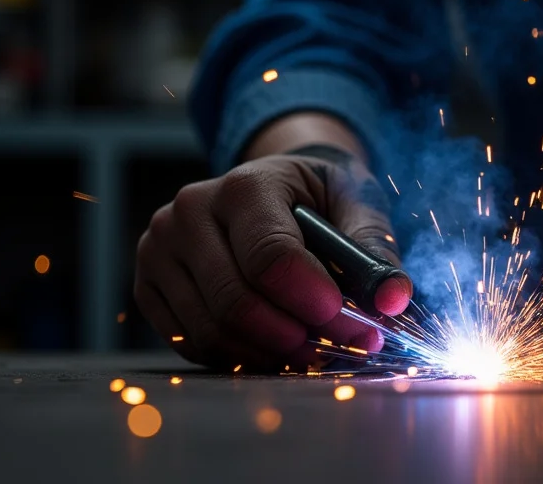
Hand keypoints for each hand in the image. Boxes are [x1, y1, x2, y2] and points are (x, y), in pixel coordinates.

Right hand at [133, 145, 409, 370]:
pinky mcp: (149, 283)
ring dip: (269, 354)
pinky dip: (239, 356)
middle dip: (297, 338)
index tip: (357, 329)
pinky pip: (190, 341)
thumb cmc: (319, 197)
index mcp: (245, 185)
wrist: (274, 187)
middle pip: (237, 301)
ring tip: (315, 353)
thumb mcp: (357, 206)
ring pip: (211, 329)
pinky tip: (276, 350)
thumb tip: (393, 299)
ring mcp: (160, 248)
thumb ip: (376, 251)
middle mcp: (190, 212)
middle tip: (344, 350)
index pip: (272, 258)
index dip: (315, 304)